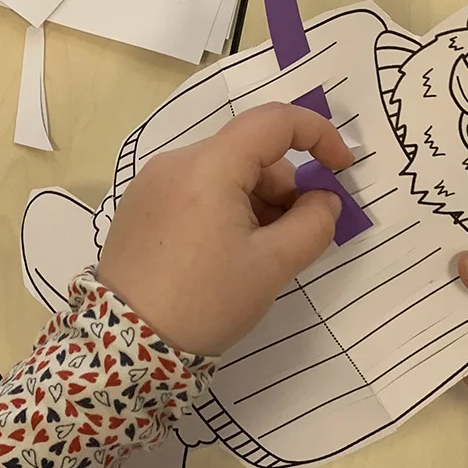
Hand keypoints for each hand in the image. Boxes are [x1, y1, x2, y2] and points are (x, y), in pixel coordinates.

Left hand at [97, 102, 351, 356]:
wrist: (125, 345)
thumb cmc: (205, 301)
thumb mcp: (272, 266)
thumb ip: (313, 224)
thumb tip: (324, 200)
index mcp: (208, 166)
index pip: (274, 122)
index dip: (318, 135)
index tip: (342, 170)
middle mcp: (176, 162)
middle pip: (249, 152)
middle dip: (284, 187)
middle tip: (295, 237)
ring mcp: (153, 184)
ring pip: (223, 173)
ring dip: (254, 201)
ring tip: (257, 256)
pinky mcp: (140, 207)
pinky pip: (196, 191)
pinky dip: (224, 209)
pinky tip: (224, 256)